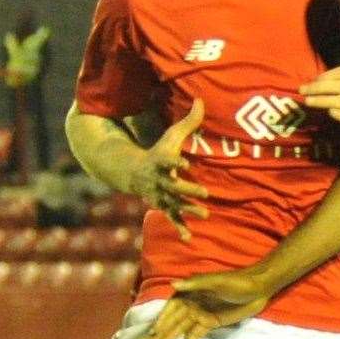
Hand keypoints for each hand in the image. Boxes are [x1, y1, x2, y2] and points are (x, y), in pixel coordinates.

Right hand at [127, 98, 208, 240]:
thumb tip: (202, 100)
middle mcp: (159, 180)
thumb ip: (189, 121)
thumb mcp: (171, 136)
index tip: (184, 163)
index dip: (174, 162)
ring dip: (188, 210)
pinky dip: (179, 227)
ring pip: (174, 204)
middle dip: (187, 190)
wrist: (133, 172)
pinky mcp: (163, 206)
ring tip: (205, 214)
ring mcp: (160, 195)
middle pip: (174, 186)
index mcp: (160, 161)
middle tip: (204, 192)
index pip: (167, 161)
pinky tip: (189, 238)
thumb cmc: (158, 152)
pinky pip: (171, 218)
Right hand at [136, 268, 272, 338]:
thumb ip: (195, 284)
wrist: (257, 288)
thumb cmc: (236, 281)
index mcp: (190, 292)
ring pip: (182, 329)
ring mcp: (201, 314)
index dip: (161, 321)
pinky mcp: (211, 322)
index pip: (171, 309)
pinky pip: (197, 334)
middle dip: (161, 334)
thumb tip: (173, 285)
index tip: (152, 333)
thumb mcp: (216, 281)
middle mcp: (192, 304)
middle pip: (173, 321)